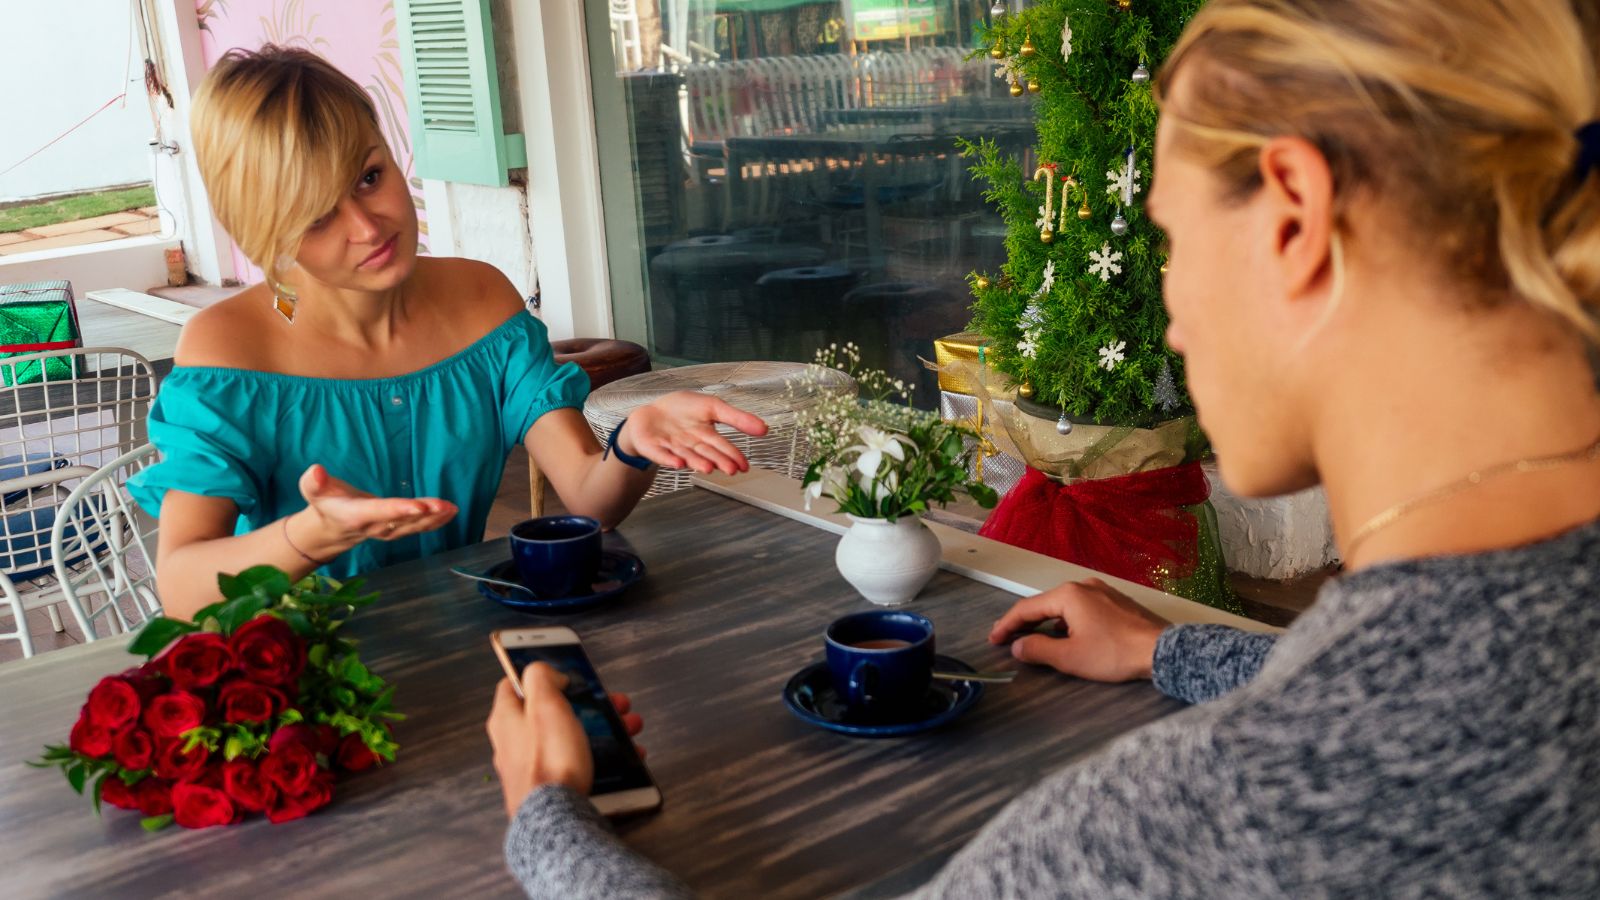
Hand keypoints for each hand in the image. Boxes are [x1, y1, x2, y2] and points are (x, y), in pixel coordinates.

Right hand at [295, 464, 456, 555]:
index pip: (379, 512)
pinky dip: (436, 521)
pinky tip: (451, 513)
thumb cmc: (324, 502)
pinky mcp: (397, 530)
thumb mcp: (312, 490)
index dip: (398, 509)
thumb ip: (314, 481)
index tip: (417, 506)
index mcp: (356, 515)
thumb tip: (316, 470)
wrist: (330, 528)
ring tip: (452, 508)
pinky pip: (418, 527)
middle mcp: (375, 526)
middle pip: (402, 520)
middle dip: (423, 514)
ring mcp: (388, 531)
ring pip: (413, 526)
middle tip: (442, 505)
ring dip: (434, 518)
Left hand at [486, 663, 644, 817]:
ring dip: (601, 727)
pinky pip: (577, 762)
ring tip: (629, 727)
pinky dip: (601, 754)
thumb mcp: (545, 704)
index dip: (541, 675)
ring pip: (569, 737)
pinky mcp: (550, 788)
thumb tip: (547, 673)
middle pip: (551, 712)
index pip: (513, 685)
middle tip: (614, 702)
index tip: (566, 673)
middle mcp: (514, 743)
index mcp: (506, 719)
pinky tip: (624, 756)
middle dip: (586, 703)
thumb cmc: (549, 760)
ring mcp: (531, 768)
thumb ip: (541, 677)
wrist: (555, 820)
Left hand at [620, 391, 767, 474]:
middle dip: (718, 460)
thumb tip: (764, 428)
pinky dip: (670, 458)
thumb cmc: (682, 411)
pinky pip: (662, 454)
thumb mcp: (713, 407)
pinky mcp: (653, 447)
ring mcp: (672, 447)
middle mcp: (691, 444)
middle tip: (730, 469)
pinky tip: (678, 463)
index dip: (733, 455)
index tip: (744, 466)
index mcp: (705, 435)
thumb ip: (737, 418)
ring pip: (687, 455)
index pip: (722, 446)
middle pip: (707, 453)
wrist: (651, 413)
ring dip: (697, 462)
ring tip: (708, 467)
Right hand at [988, 577, 1169, 682]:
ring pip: (1064, 605)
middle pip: (1045, 603)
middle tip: (1007, 637)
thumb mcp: (1070, 657)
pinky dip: (1066, 620)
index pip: (1027, 608)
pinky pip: (1082, 607)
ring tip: (1034, 637)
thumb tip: (1018, 646)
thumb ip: (1038, 650)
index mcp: (1068, 595)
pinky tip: (1066, 634)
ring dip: (1046, 622)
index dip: (1007, 625)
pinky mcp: (1116, 601)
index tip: (994, 639)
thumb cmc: (1114, 653)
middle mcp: (1084, 586)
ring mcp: (1102, 591)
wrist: (1161, 650)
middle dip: (1025, 622)